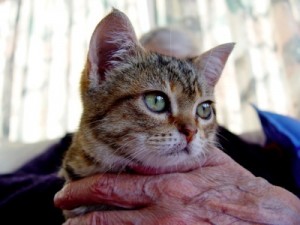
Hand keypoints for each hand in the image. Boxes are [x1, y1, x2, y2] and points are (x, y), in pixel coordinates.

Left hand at [54, 147, 299, 224]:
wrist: (268, 215)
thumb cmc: (236, 185)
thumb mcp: (205, 159)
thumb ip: (180, 149)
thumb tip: (162, 140)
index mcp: (166, 183)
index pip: (113, 186)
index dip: (85, 188)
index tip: (67, 191)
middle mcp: (161, 209)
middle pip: (106, 212)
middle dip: (78, 210)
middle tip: (59, 207)